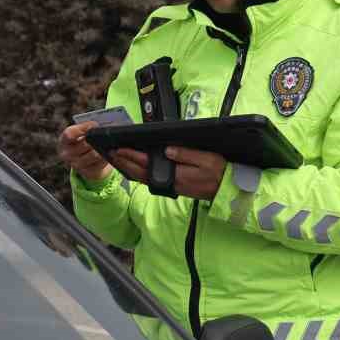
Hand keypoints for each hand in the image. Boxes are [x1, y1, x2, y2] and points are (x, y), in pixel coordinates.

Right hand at [58, 121, 113, 181]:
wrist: (84, 160)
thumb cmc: (82, 141)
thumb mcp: (80, 133)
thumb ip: (86, 128)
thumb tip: (98, 127)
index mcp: (63, 141)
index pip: (69, 134)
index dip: (83, 128)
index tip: (94, 125)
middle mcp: (67, 154)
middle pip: (85, 144)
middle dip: (96, 139)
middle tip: (104, 135)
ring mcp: (76, 165)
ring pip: (94, 154)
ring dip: (102, 148)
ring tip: (107, 143)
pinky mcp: (87, 172)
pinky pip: (100, 163)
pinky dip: (105, 157)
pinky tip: (107, 152)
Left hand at [110, 146, 227, 199]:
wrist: (228, 190)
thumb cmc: (220, 173)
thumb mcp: (207, 160)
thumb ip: (187, 155)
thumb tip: (167, 150)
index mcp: (177, 175)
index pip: (148, 165)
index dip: (132, 156)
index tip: (120, 148)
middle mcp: (171, 183)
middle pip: (141, 174)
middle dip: (125, 162)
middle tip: (111, 152)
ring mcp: (171, 187)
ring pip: (144, 179)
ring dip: (130, 169)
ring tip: (118, 158)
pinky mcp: (173, 187)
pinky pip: (151, 181)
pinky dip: (139, 174)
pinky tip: (134, 168)